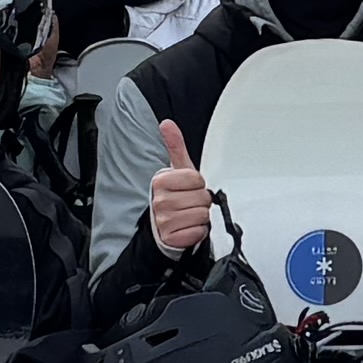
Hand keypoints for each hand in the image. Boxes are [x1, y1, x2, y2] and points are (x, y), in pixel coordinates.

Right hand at [146, 114, 214, 261]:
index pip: (196, 178)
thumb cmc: (173, 197)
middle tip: (190, 203)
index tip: (189, 187)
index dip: (198, 184)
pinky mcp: (172, 238)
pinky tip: (188, 227)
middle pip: (202, 198)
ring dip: (200, 217)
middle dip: (201, 201)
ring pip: (202, 215)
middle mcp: (160, 200)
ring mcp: (164, 220)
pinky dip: (197, 231)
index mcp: (160, 181)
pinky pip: (198, 232)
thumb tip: (167, 124)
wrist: (161, 227)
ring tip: (189, 215)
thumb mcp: (175, 171)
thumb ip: (175, 146)